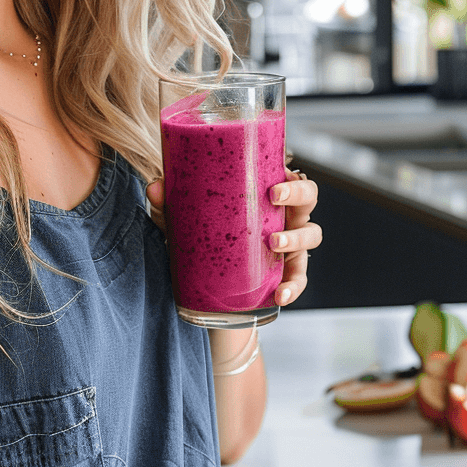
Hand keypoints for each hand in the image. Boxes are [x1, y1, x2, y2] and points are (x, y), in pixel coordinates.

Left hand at [145, 169, 321, 307]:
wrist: (208, 285)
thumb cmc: (204, 234)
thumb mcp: (184, 218)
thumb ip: (168, 203)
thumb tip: (155, 187)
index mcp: (265, 194)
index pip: (288, 174)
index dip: (288, 172)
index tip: (271, 180)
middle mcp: (283, 215)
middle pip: (309, 197)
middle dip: (297, 195)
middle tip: (274, 198)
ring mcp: (290, 243)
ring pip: (311, 234)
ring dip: (296, 238)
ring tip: (274, 244)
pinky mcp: (287, 273)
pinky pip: (300, 279)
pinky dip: (294, 286)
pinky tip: (280, 294)